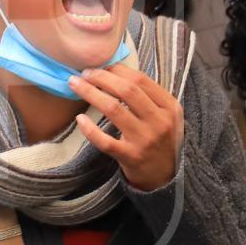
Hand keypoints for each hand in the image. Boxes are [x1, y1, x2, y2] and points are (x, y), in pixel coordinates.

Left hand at [68, 64, 183, 191]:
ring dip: (90, 93)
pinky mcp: (130, 157)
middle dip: (101, 77)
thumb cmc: (161, 140)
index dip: (117, 70)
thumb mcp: (166, 116)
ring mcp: (144, 140)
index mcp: (169, 107)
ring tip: (75, 85)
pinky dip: (90, 129)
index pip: (141, 80)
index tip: (100, 67)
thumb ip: (148, 96)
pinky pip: (105, 141)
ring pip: (113, 109)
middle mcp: (159, 121)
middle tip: (84, 73)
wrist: (165, 177)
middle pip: (126, 90)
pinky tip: (80, 119)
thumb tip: (115, 71)